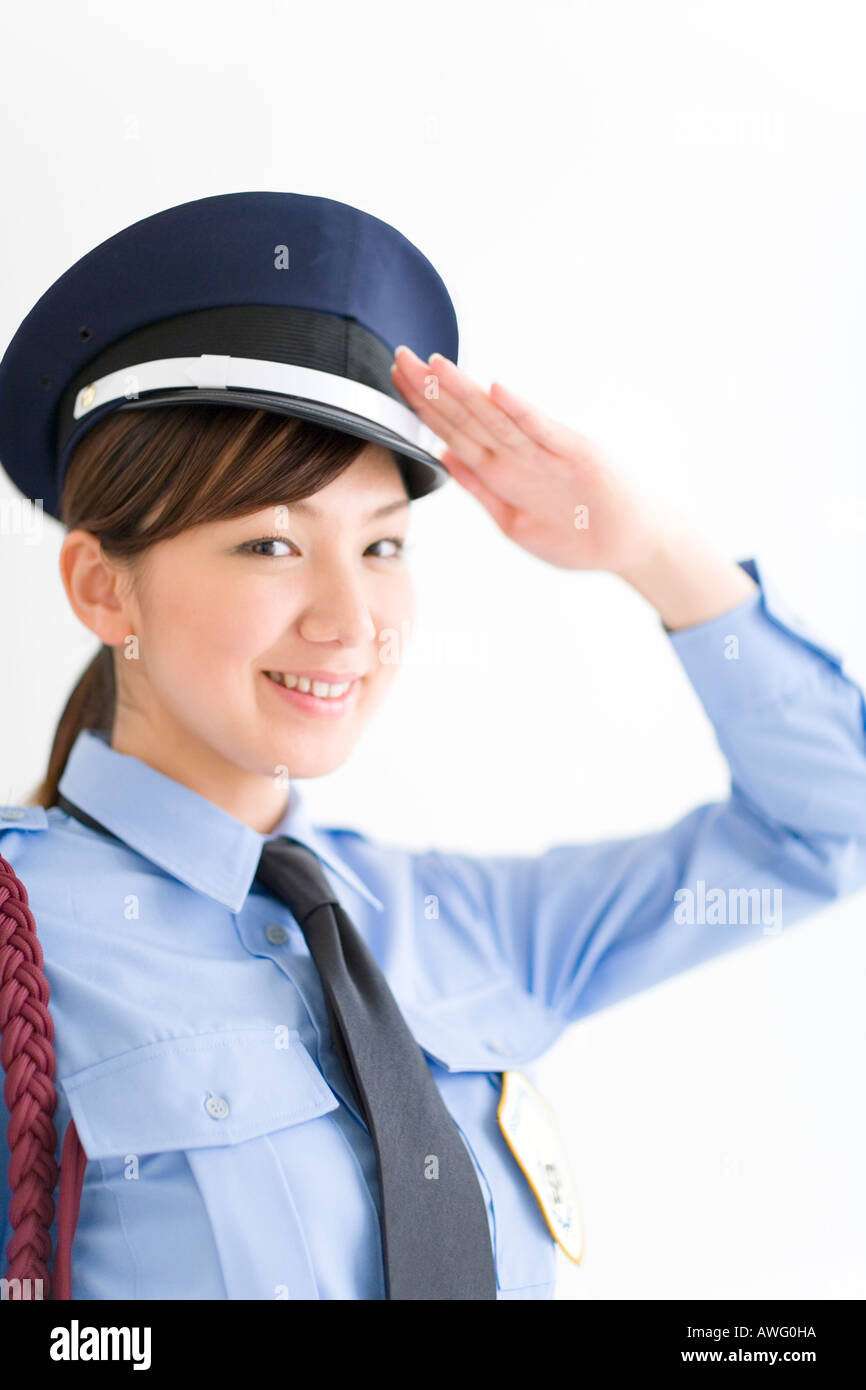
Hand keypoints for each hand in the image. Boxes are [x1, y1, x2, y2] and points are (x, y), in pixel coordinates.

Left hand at [390, 345, 668, 575]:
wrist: (629, 543)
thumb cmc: (574, 531)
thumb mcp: (511, 518)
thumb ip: (479, 487)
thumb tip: (443, 457)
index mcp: (500, 470)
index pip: (452, 429)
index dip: (423, 405)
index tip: (395, 378)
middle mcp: (518, 455)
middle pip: (467, 416)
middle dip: (432, 389)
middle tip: (401, 356)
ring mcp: (545, 453)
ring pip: (496, 419)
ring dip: (465, 392)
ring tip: (435, 365)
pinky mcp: (576, 455)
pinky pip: (542, 432)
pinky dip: (521, 411)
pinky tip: (498, 389)